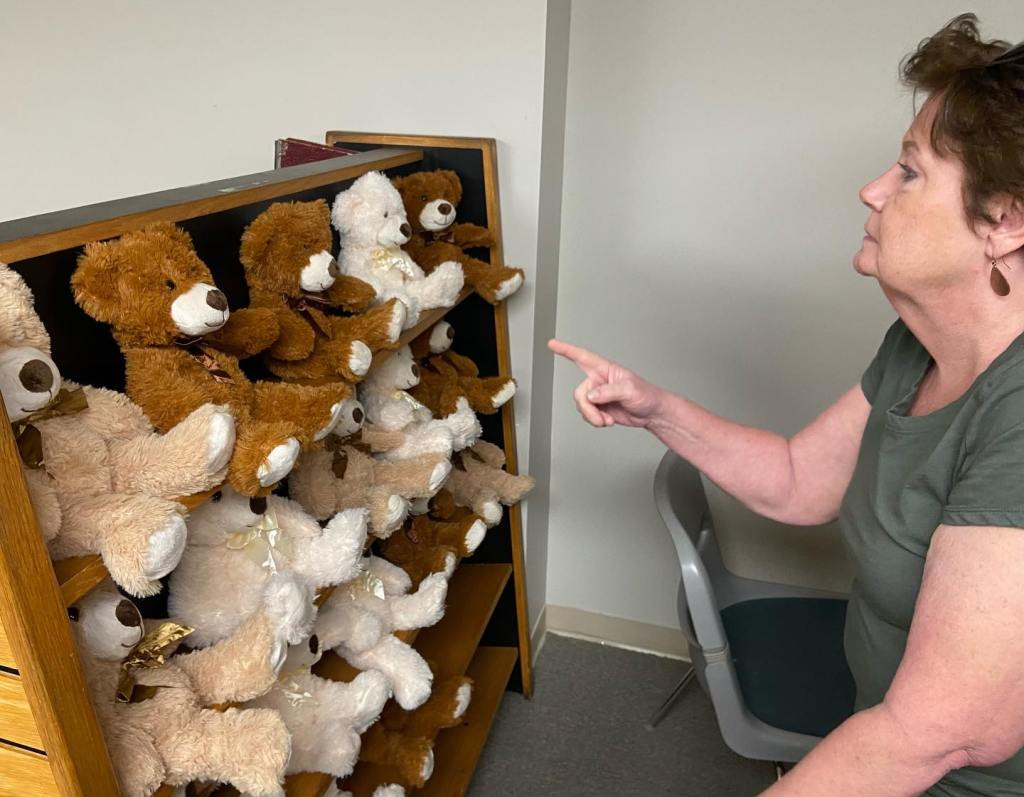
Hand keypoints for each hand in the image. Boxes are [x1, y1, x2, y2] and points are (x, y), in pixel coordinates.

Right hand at [548, 339, 662, 428]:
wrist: (652, 413)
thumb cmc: (646, 395)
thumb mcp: (630, 390)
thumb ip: (609, 391)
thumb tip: (591, 394)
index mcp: (605, 369)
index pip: (582, 357)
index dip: (566, 350)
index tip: (552, 344)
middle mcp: (599, 381)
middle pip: (580, 392)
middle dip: (588, 408)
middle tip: (600, 417)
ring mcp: (598, 395)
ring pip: (581, 405)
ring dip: (593, 416)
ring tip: (607, 419)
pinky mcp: (599, 408)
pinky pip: (586, 415)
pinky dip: (595, 421)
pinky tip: (607, 420)